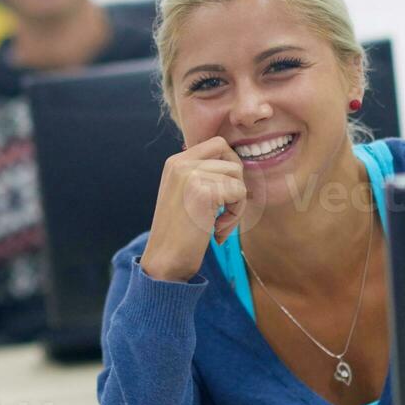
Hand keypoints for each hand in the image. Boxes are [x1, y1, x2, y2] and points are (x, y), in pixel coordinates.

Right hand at [139, 137, 244, 282]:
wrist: (165, 260)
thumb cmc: (179, 233)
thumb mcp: (184, 194)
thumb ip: (203, 175)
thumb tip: (236, 164)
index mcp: (175, 162)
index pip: (217, 144)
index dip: (230, 166)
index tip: (224, 193)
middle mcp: (180, 163)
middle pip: (231, 160)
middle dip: (236, 186)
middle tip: (224, 210)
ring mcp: (190, 175)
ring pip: (238, 177)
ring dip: (236, 205)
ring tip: (218, 224)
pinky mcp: (203, 191)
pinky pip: (239, 193)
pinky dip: (235, 216)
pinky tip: (216, 230)